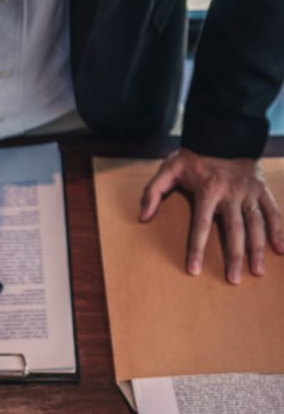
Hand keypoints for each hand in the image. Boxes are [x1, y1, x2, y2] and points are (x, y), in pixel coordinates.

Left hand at [140, 147, 283, 283]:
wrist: (224, 133)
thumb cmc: (194, 155)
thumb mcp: (169, 168)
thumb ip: (153, 191)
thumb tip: (143, 216)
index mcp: (208, 191)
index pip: (201, 225)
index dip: (197, 248)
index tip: (195, 270)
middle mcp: (231, 194)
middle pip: (234, 230)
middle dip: (234, 257)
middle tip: (233, 280)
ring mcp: (248, 192)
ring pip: (256, 224)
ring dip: (257, 249)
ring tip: (257, 272)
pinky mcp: (261, 189)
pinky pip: (272, 211)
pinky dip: (278, 230)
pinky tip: (280, 250)